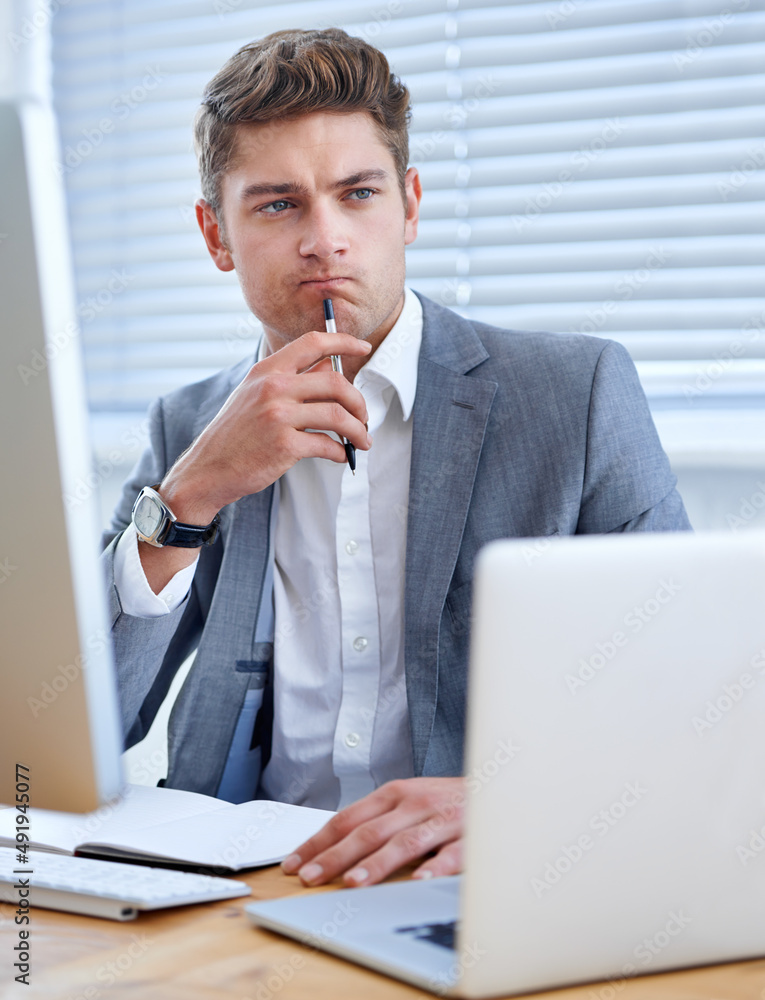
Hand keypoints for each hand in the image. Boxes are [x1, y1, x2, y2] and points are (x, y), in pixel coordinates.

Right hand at [159, 330, 372, 523]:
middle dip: (359, 401)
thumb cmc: (235, 434)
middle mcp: (273, 387)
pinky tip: (340, 456)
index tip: (363, 347)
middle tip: (364, 417)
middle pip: (336, 382)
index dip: (343, 342)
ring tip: (362, 440)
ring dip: (358, 430)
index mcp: (267, 370)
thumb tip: (329, 370)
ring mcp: (278, 416)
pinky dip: (341, 452)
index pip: (313, 343)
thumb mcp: (254, 395)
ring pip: (338, 416)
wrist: (208, 469)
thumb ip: (289, 380)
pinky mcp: (285, 445)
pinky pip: (328, 445)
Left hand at [281, 777, 464, 887]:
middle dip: (335, 855)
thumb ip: (379, 821)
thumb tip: (335, 849)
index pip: (347, 818)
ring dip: (378, 863)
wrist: (502, 786)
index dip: (318, 841)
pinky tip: (421, 881)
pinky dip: (436, 866)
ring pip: (406, 841)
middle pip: (368, 831)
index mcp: (395, 794)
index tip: (293, 863)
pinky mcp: (472, 833)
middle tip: (310, 877)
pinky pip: (453, 853)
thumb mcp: (410, 802)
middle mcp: (415, 802)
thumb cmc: (449, 801)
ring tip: (354, 882)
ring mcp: (443, 817)